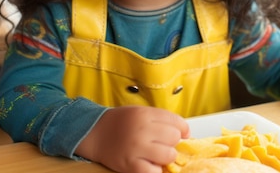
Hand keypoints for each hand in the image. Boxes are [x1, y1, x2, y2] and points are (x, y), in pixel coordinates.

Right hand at [75, 106, 189, 172]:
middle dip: (171, 142)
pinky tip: (149, 164)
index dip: (183, 129)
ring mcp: (136, 148)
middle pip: (174, 138)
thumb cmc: (119, 123)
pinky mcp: (131, 165)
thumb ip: (160, 119)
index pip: (176, 122)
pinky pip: (154, 172)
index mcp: (144, 114)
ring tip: (156, 154)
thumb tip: (185, 132)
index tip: (183, 134)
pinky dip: (155, 170)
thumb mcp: (140, 112)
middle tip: (162, 143)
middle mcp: (141, 130)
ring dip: (166, 156)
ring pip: (169, 155)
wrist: (94, 134)